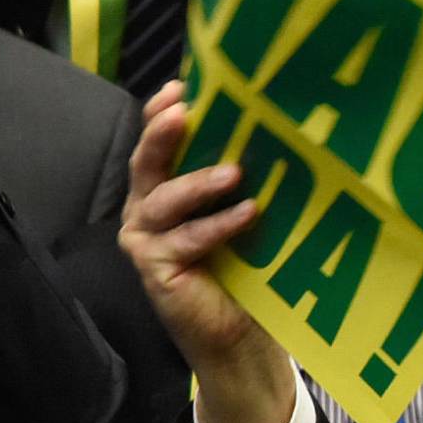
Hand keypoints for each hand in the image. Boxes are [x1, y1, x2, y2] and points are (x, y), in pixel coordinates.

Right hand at [118, 82, 294, 422]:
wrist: (238, 338)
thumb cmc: (246, 272)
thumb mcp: (244, 216)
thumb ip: (241, 181)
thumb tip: (277, 132)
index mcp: (165, 191)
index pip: (157, 144)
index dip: (163, 112)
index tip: (183, 85)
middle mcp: (146, 211)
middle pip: (147, 162)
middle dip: (164, 133)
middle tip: (186, 110)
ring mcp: (146, 240)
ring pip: (163, 199)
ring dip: (199, 181)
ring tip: (235, 172)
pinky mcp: (155, 268)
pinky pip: (185, 239)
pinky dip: (218, 224)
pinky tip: (248, 213)